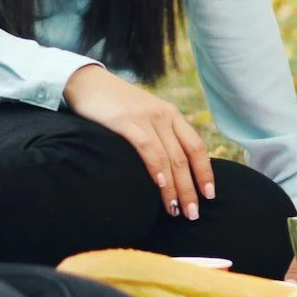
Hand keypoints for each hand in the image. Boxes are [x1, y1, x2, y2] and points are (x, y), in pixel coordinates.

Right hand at [63, 63, 216, 218]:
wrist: (86, 82)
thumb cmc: (114, 106)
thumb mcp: (142, 117)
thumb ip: (157, 136)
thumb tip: (167, 170)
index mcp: (172, 115)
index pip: (197, 147)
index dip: (205, 172)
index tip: (210, 196)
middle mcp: (165, 116)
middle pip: (185, 158)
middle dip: (191, 189)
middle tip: (193, 214)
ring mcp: (146, 118)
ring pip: (169, 158)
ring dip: (174, 188)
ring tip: (175, 211)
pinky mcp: (126, 121)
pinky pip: (147, 148)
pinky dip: (156, 168)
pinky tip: (160, 186)